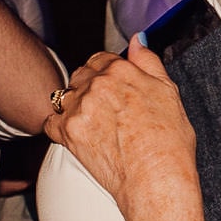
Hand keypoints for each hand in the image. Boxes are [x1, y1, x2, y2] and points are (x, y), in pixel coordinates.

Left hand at [45, 41, 199, 208]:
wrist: (156, 180)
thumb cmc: (169, 143)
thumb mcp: (169, 92)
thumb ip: (149, 61)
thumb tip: (136, 40)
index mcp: (121, 70)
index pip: (100, 59)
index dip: (106, 75)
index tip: (113, 91)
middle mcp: (97, 84)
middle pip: (80, 76)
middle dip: (89, 89)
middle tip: (106, 113)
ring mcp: (80, 107)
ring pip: (65, 98)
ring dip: (75, 108)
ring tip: (96, 128)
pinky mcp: (67, 132)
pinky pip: (51, 123)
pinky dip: (60, 129)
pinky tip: (78, 138)